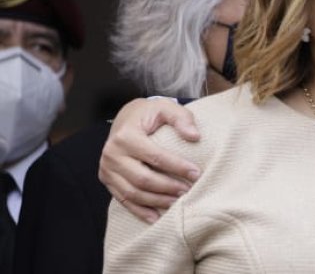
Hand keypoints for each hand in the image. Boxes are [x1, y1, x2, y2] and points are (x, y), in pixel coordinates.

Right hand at [99, 98, 201, 222]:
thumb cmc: (148, 114)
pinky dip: (139, 211)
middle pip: (143, 179)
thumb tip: (195, 136)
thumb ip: (182, 118)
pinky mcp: (107, 179)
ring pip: (133, 193)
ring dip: (156, 201)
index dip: (177, 167)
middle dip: (168, 188)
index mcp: (125, 136)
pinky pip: (123, 199)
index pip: (155, 156)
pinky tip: (156, 217)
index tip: (196, 173)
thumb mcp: (166, 107)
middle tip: (188, 191)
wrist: (125, 118)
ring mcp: (106, 169)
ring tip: (177, 203)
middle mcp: (112, 154)